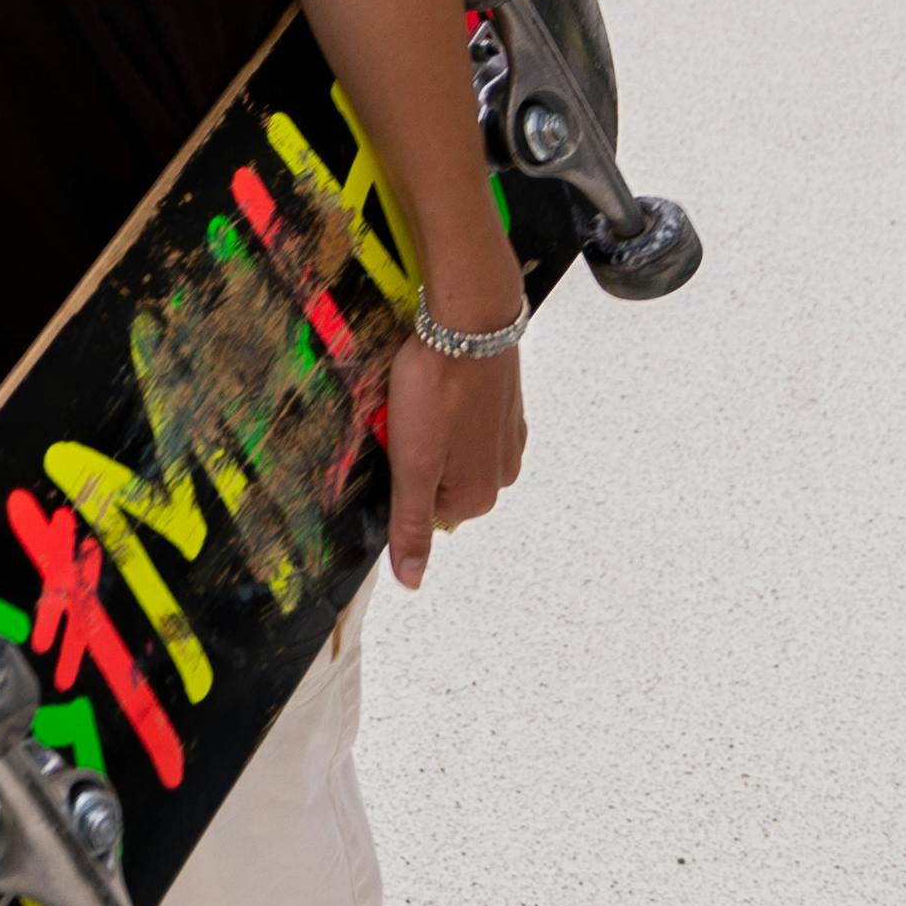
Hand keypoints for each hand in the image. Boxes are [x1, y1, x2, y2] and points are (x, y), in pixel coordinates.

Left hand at [376, 331, 524, 588]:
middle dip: (418, 454)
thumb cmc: (436, 393)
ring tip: (422, 398)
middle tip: (406, 418)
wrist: (469, 323)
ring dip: (434, 429)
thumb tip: (411, 582)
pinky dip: (452, 407)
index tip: (396, 444)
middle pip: (440, 480)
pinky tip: (442, 386)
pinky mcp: (509, 406)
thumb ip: (410, 526)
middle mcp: (502, 476)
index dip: (401, 476)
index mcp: (477, 499)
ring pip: (453, 449)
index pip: (421, 509)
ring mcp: (510, 439)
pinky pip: (468, 420)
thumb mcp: (412, 465)